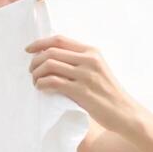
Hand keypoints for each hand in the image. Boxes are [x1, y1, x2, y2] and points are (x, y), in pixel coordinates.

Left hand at [26, 33, 147, 135]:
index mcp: (92, 51)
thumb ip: (79, 61)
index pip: (60, 40)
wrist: (124, 111)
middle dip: (35, 60)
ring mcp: (86, 75)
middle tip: (31, 71)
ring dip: (36, 73)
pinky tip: (41, 88)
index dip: (40, 43)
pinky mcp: (82, 91)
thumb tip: (51, 58)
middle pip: (52, 51)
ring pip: (50, 65)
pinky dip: (42, 84)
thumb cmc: (108, 93)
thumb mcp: (97, 69)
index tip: (28, 49)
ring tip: (35, 81)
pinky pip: (53, 82)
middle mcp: (89, 60)